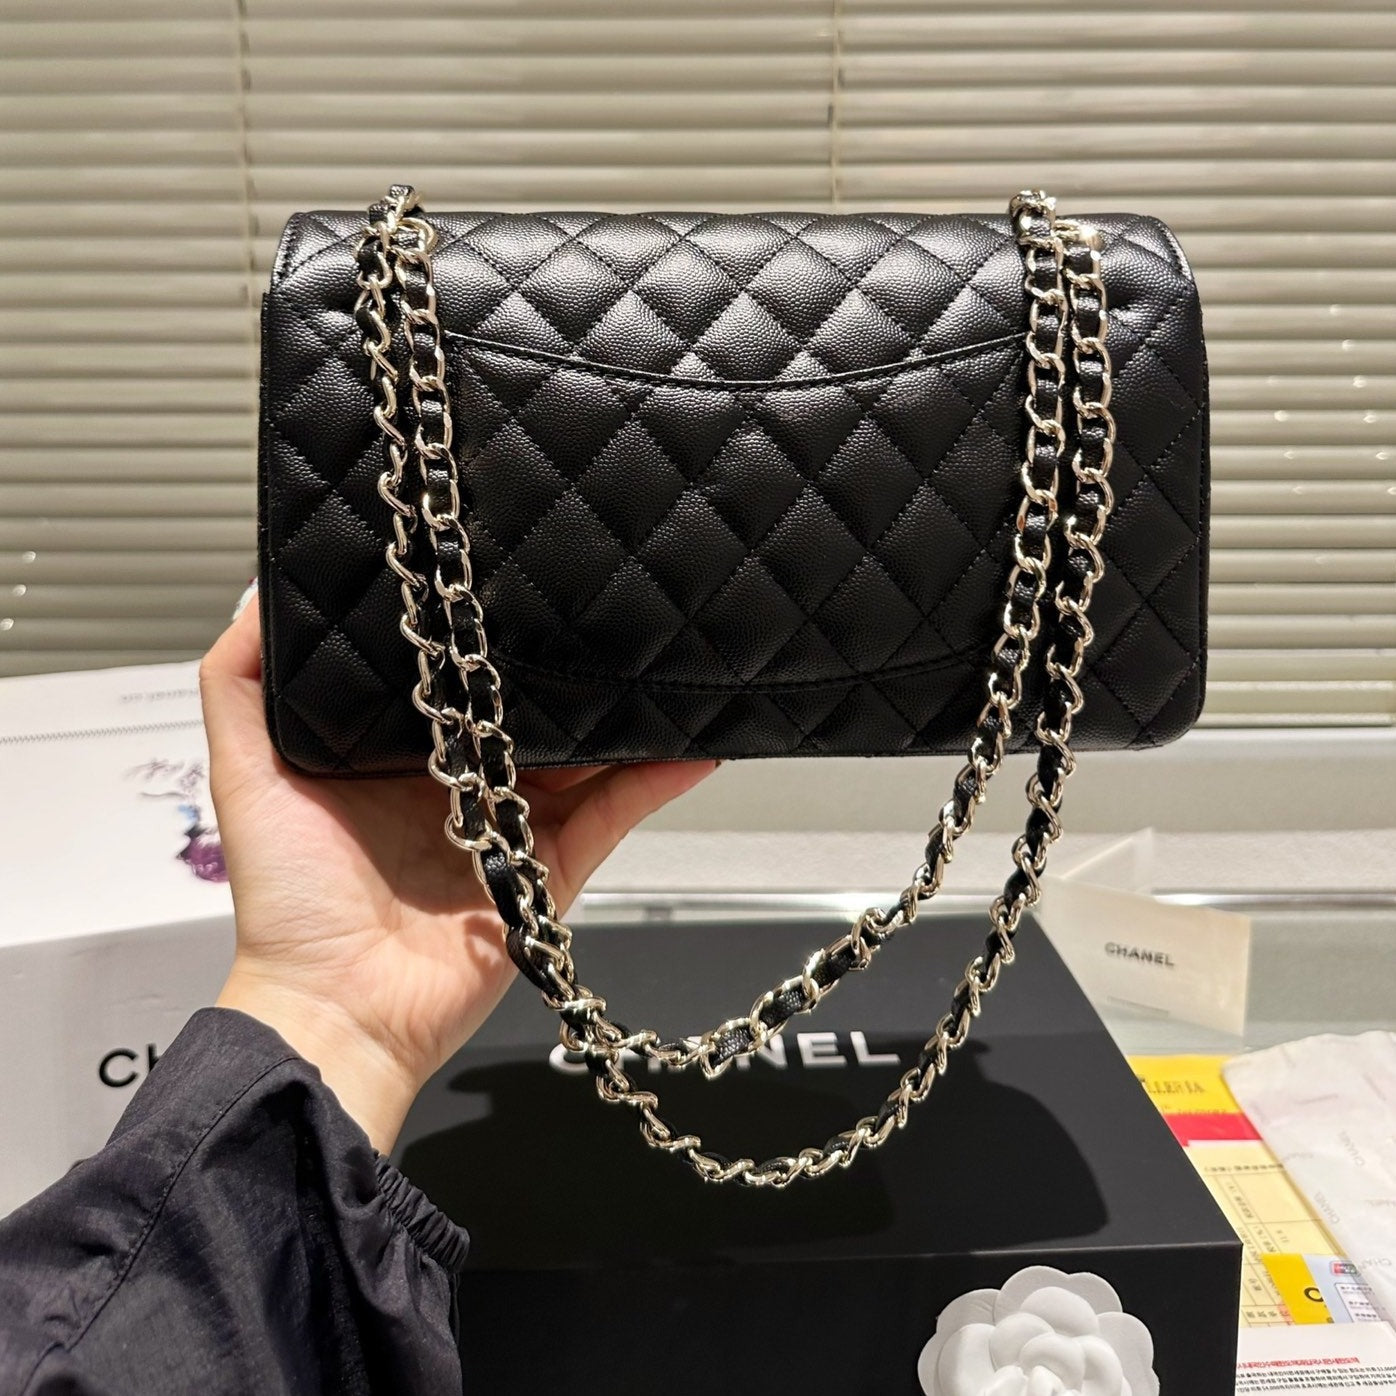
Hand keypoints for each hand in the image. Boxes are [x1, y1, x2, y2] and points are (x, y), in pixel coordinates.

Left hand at [202, 589, 714, 1150]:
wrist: (338, 1008)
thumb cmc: (288, 901)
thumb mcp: (246, 773)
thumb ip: (242, 682)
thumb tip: (261, 590)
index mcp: (397, 757)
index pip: (450, 683)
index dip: (475, 638)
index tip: (502, 575)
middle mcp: (459, 785)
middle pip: (523, 712)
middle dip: (556, 666)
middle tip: (593, 603)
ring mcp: (513, 827)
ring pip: (582, 756)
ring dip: (620, 713)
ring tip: (656, 654)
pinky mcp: (553, 870)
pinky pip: (616, 814)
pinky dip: (658, 779)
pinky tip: (692, 742)